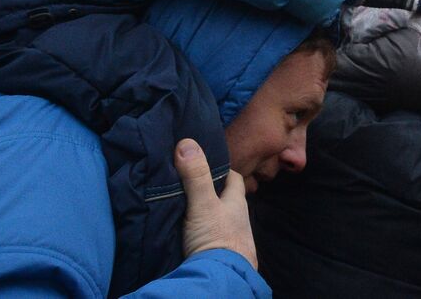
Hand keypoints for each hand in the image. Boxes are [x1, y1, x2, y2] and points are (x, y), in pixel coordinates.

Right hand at [175, 138, 256, 269]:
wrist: (222, 278)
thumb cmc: (217, 239)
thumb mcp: (203, 204)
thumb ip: (196, 176)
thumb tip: (187, 142)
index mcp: (237, 203)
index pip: (233, 179)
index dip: (221, 170)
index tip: (205, 164)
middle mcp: (237, 219)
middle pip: (224, 199)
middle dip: (210, 192)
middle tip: (188, 186)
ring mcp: (231, 238)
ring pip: (218, 219)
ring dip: (205, 214)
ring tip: (183, 208)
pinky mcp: (221, 254)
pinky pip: (210, 237)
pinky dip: (201, 232)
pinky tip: (187, 234)